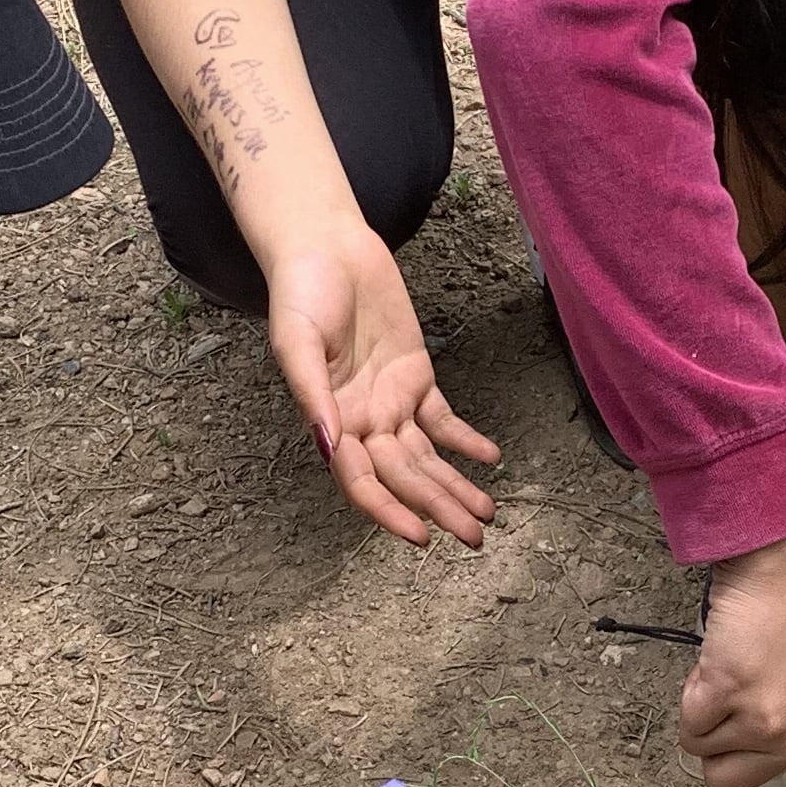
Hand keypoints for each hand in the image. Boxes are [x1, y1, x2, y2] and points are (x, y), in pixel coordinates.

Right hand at [269, 236, 498, 546]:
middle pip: (404, 477)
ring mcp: (391, 402)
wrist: (326, 247)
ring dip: (456, 486)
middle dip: (438, 508)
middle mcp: (362, 421)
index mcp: (331, 421)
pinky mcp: (415, 376)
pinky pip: (443, 419)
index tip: (420, 537)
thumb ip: (312, 394)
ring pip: (428, 457)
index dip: (389, 512)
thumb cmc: (300, 292)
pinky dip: (465, 441)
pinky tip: (489, 459)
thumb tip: (329, 443)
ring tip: (487, 515)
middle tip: (474, 539)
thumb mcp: (295, 341)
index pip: (361, 482)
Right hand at [681, 523, 785, 786]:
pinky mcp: (730, 694)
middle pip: (728, 786)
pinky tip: (720, 665)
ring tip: (735, 676)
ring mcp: (765, 720)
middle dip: (718, 750)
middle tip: (738, 704)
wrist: (783, 572)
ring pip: (701, 753)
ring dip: (705, 718)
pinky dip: (692, 696)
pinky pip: (688, 722)